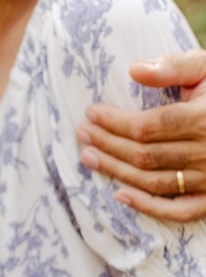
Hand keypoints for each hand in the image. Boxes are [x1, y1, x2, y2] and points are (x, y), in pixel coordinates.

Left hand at [76, 50, 205, 220]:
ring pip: (154, 182)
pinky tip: (121, 195)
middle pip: (145, 155)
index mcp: (204, 119)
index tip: (90, 113)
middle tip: (82, 134)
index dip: (114, 122)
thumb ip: (173, 66)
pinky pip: (180, 210)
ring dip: (117, 171)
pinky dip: (149, 207)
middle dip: (108, 145)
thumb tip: (134, 70)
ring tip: (89, 157)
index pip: (148, 127)